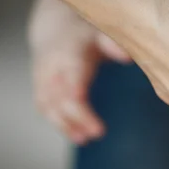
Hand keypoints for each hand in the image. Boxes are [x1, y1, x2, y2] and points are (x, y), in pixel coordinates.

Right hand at [29, 0, 130, 144]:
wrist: (57, 29)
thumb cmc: (87, 34)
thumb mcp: (102, 32)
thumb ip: (114, 44)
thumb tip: (127, 57)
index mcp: (71, 52)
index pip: (71, 73)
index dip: (75, 89)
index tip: (81, 100)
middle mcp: (54, 67)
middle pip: (60, 95)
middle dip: (77, 115)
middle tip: (98, 133)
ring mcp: (43, 79)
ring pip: (49, 105)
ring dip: (66, 124)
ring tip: (86, 139)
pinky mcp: (41, 89)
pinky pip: (46, 108)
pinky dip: (60, 124)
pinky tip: (77, 136)